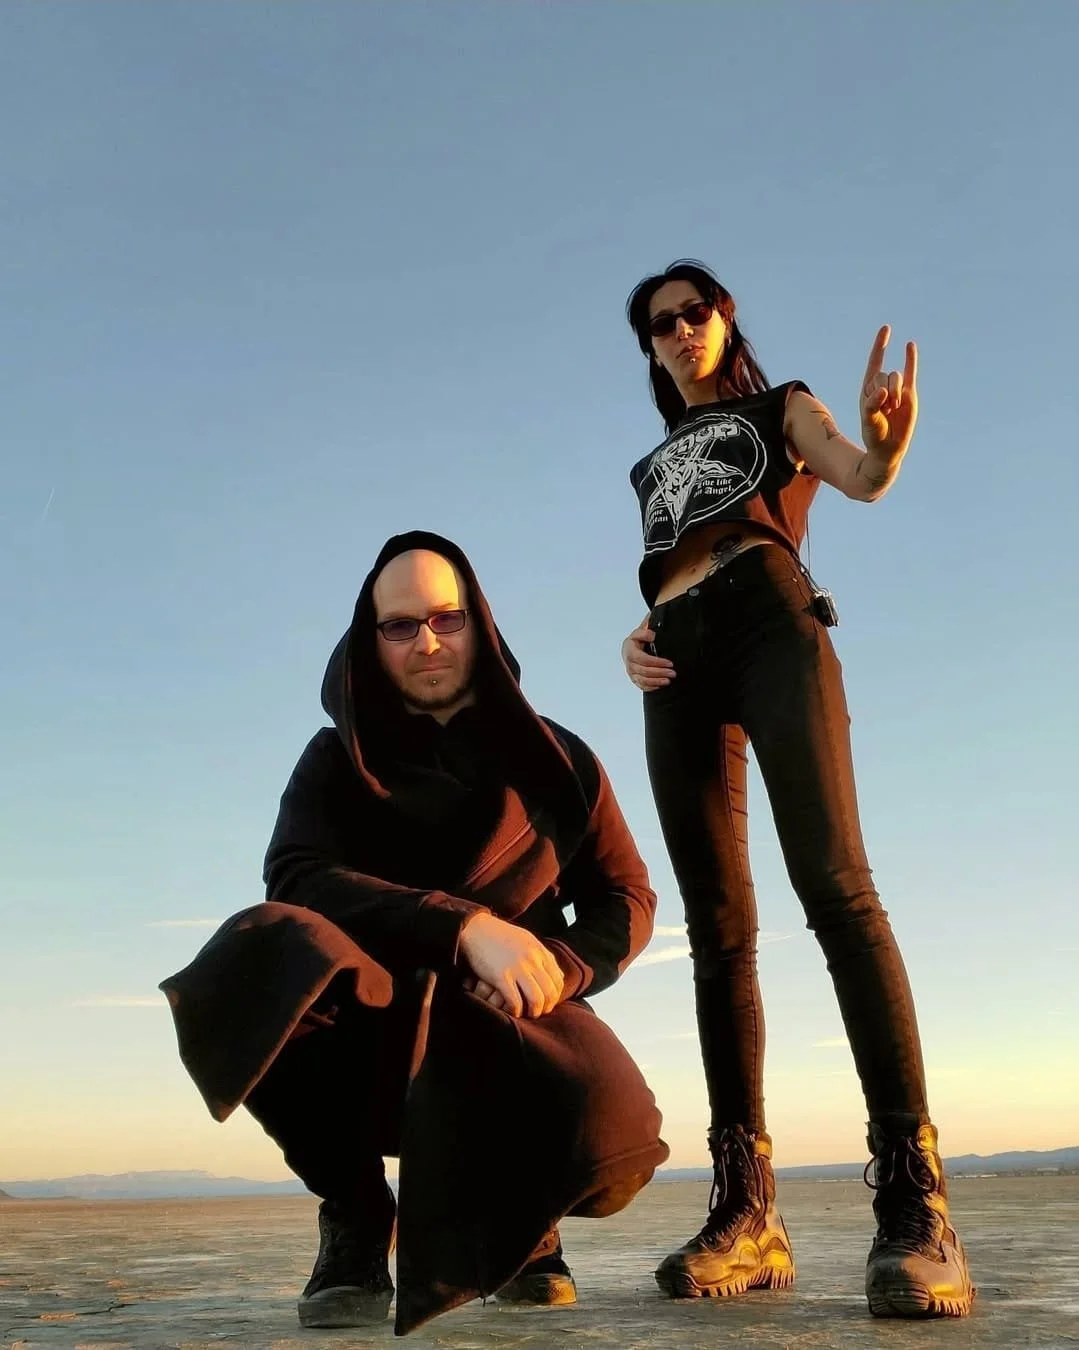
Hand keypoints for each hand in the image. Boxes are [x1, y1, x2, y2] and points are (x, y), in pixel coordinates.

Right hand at [458, 913, 563, 1017]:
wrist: (476, 928)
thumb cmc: (500, 936)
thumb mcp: (527, 941)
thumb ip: (544, 958)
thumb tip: (560, 975)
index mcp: (539, 951)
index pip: (558, 980)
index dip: (555, 996)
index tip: (547, 1003)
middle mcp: (532, 959)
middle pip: (550, 991)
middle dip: (546, 1007)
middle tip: (538, 1012)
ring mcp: (517, 967)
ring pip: (536, 999)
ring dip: (533, 1012)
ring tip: (527, 1014)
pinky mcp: (501, 976)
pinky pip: (515, 1001)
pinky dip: (516, 1011)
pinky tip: (512, 1011)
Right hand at [622, 621, 674, 691]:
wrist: (631, 647)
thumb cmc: (637, 640)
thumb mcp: (640, 631)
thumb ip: (645, 631)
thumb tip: (652, 636)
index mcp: (630, 650)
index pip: (643, 659)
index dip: (657, 662)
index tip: (669, 663)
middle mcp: (629, 662)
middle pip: (644, 671)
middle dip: (660, 673)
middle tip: (672, 673)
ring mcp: (631, 672)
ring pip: (643, 680)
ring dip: (656, 681)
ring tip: (668, 680)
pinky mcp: (634, 678)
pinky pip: (641, 686)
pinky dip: (651, 687)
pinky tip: (660, 685)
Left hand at [859, 325, 918, 461]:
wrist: (888, 447)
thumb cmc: (874, 433)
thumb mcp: (869, 419)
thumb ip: (873, 404)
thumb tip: (883, 390)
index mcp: (868, 388)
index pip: (875, 362)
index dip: (880, 346)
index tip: (886, 329)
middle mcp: (882, 385)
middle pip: (884, 374)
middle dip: (883, 389)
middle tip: (884, 408)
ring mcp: (897, 389)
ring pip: (896, 378)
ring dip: (894, 392)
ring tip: (892, 409)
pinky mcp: (909, 394)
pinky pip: (911, 374)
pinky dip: (911, 360)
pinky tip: (910, 345)